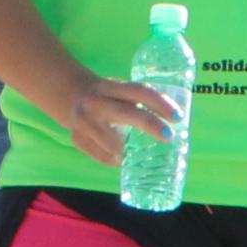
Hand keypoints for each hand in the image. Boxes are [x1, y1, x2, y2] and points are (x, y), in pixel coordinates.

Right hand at [39, 63, 179, 170]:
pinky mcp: (77, 140)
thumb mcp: (120, 90)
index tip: (177, 117)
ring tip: (140, 152)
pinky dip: (116, 160)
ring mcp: (83, 123)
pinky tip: (122, 157)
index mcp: (110, 87)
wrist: (69, 95)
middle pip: (126, 114)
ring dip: (131, 150)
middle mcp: (95, 103)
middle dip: (151, 126)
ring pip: (114, 144)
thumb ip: (140, 103)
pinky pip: (104, 157)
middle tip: (169, 136)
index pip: (138, 91)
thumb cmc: (108, 96)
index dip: (159, 103)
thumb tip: (175, 123)